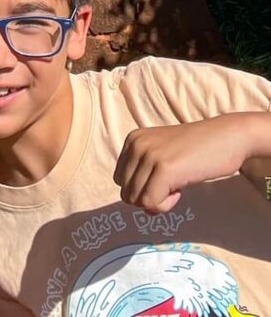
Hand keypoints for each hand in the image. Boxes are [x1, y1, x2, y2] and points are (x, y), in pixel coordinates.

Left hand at [114, 115, 250, 212]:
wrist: (227, 137)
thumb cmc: (198, 151)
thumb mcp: (165, 161)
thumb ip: (149, 182)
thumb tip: (145, 211)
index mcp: (133, 140)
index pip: (121, 180)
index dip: (143, 188)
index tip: (165, 178)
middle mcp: (136, 144)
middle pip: (126, 192)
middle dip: (150, 197)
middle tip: (173, 184)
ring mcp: (149, 155)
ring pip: (137, 200)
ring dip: (159, 201)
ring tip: (178, 184)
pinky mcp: (163, 169)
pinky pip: (151, 203)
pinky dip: (166, 205)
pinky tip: (181, 189)